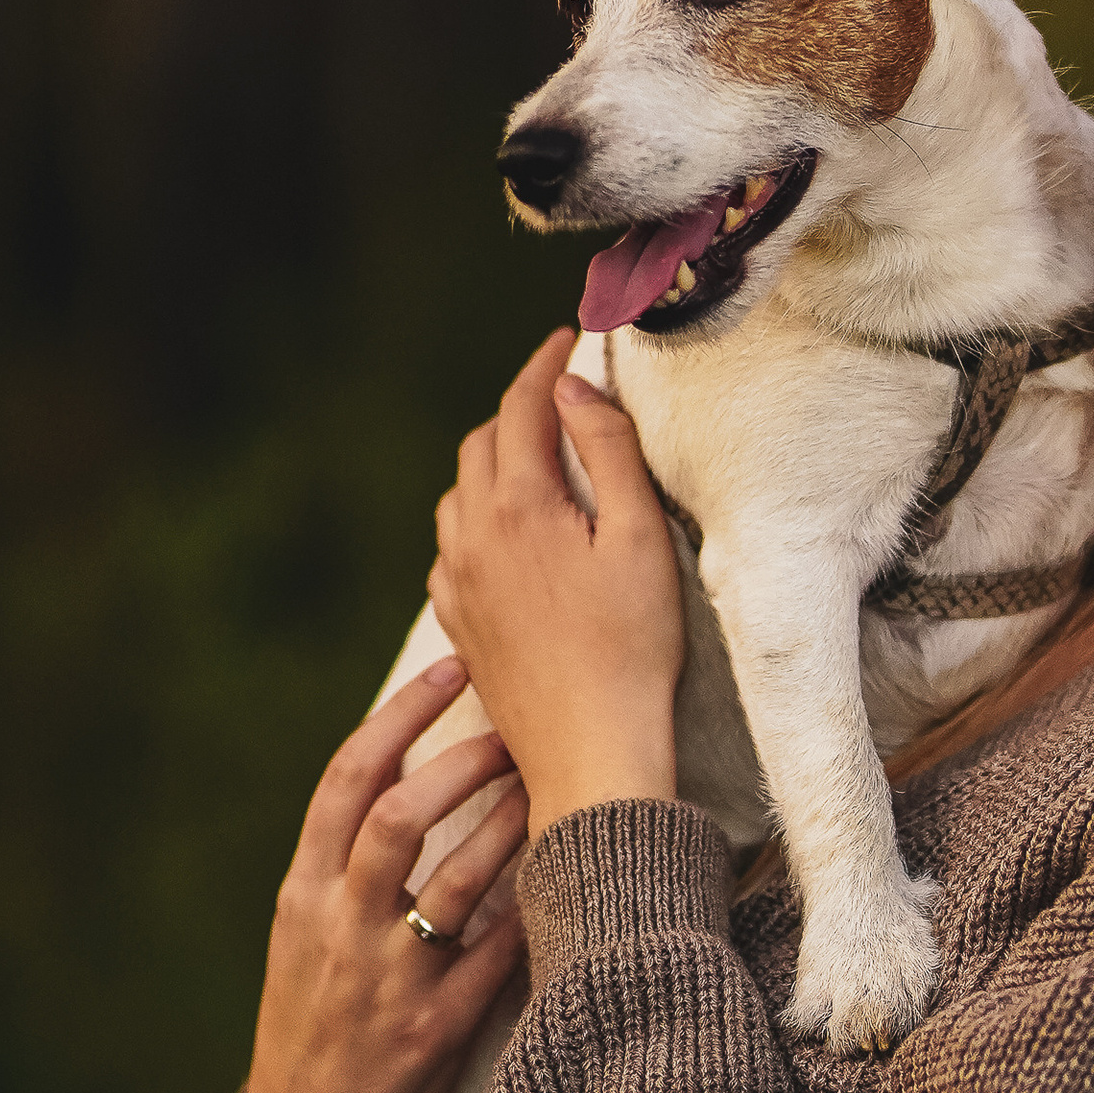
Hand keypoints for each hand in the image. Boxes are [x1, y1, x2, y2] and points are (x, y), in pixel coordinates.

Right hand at [245, 661, 529, 1092]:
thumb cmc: (317, 1015)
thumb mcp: (305, 934)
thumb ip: (346, 860)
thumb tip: (414, 763)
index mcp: (304, 894)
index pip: (345, 781)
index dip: (399, 716)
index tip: (449, 666)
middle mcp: (340, 928)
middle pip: (399, 818)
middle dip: (462, 762)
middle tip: (516, 728)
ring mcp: (388, 981)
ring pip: (457, 882)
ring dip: (513, 826)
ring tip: (554, 786)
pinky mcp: (434, 1030)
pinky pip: (495, 955)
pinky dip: (531, 910)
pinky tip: (570, 874)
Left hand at [427, 330, 682, 844]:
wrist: (591, 752)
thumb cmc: (633, 648)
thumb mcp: (641, 538)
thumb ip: (607, 452)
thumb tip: (574, 390)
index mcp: (519, 508)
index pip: (522, 408)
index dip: (545, 365)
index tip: (569, 339)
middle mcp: (473, 539)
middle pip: (482, 444)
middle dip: (518, 409)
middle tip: (561, 397)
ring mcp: (459, 585)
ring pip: (459, 496)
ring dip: (493, 464)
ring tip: (537, 460)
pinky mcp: (459, 625)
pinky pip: (452, 549)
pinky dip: (476, 520)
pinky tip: (507, 536)